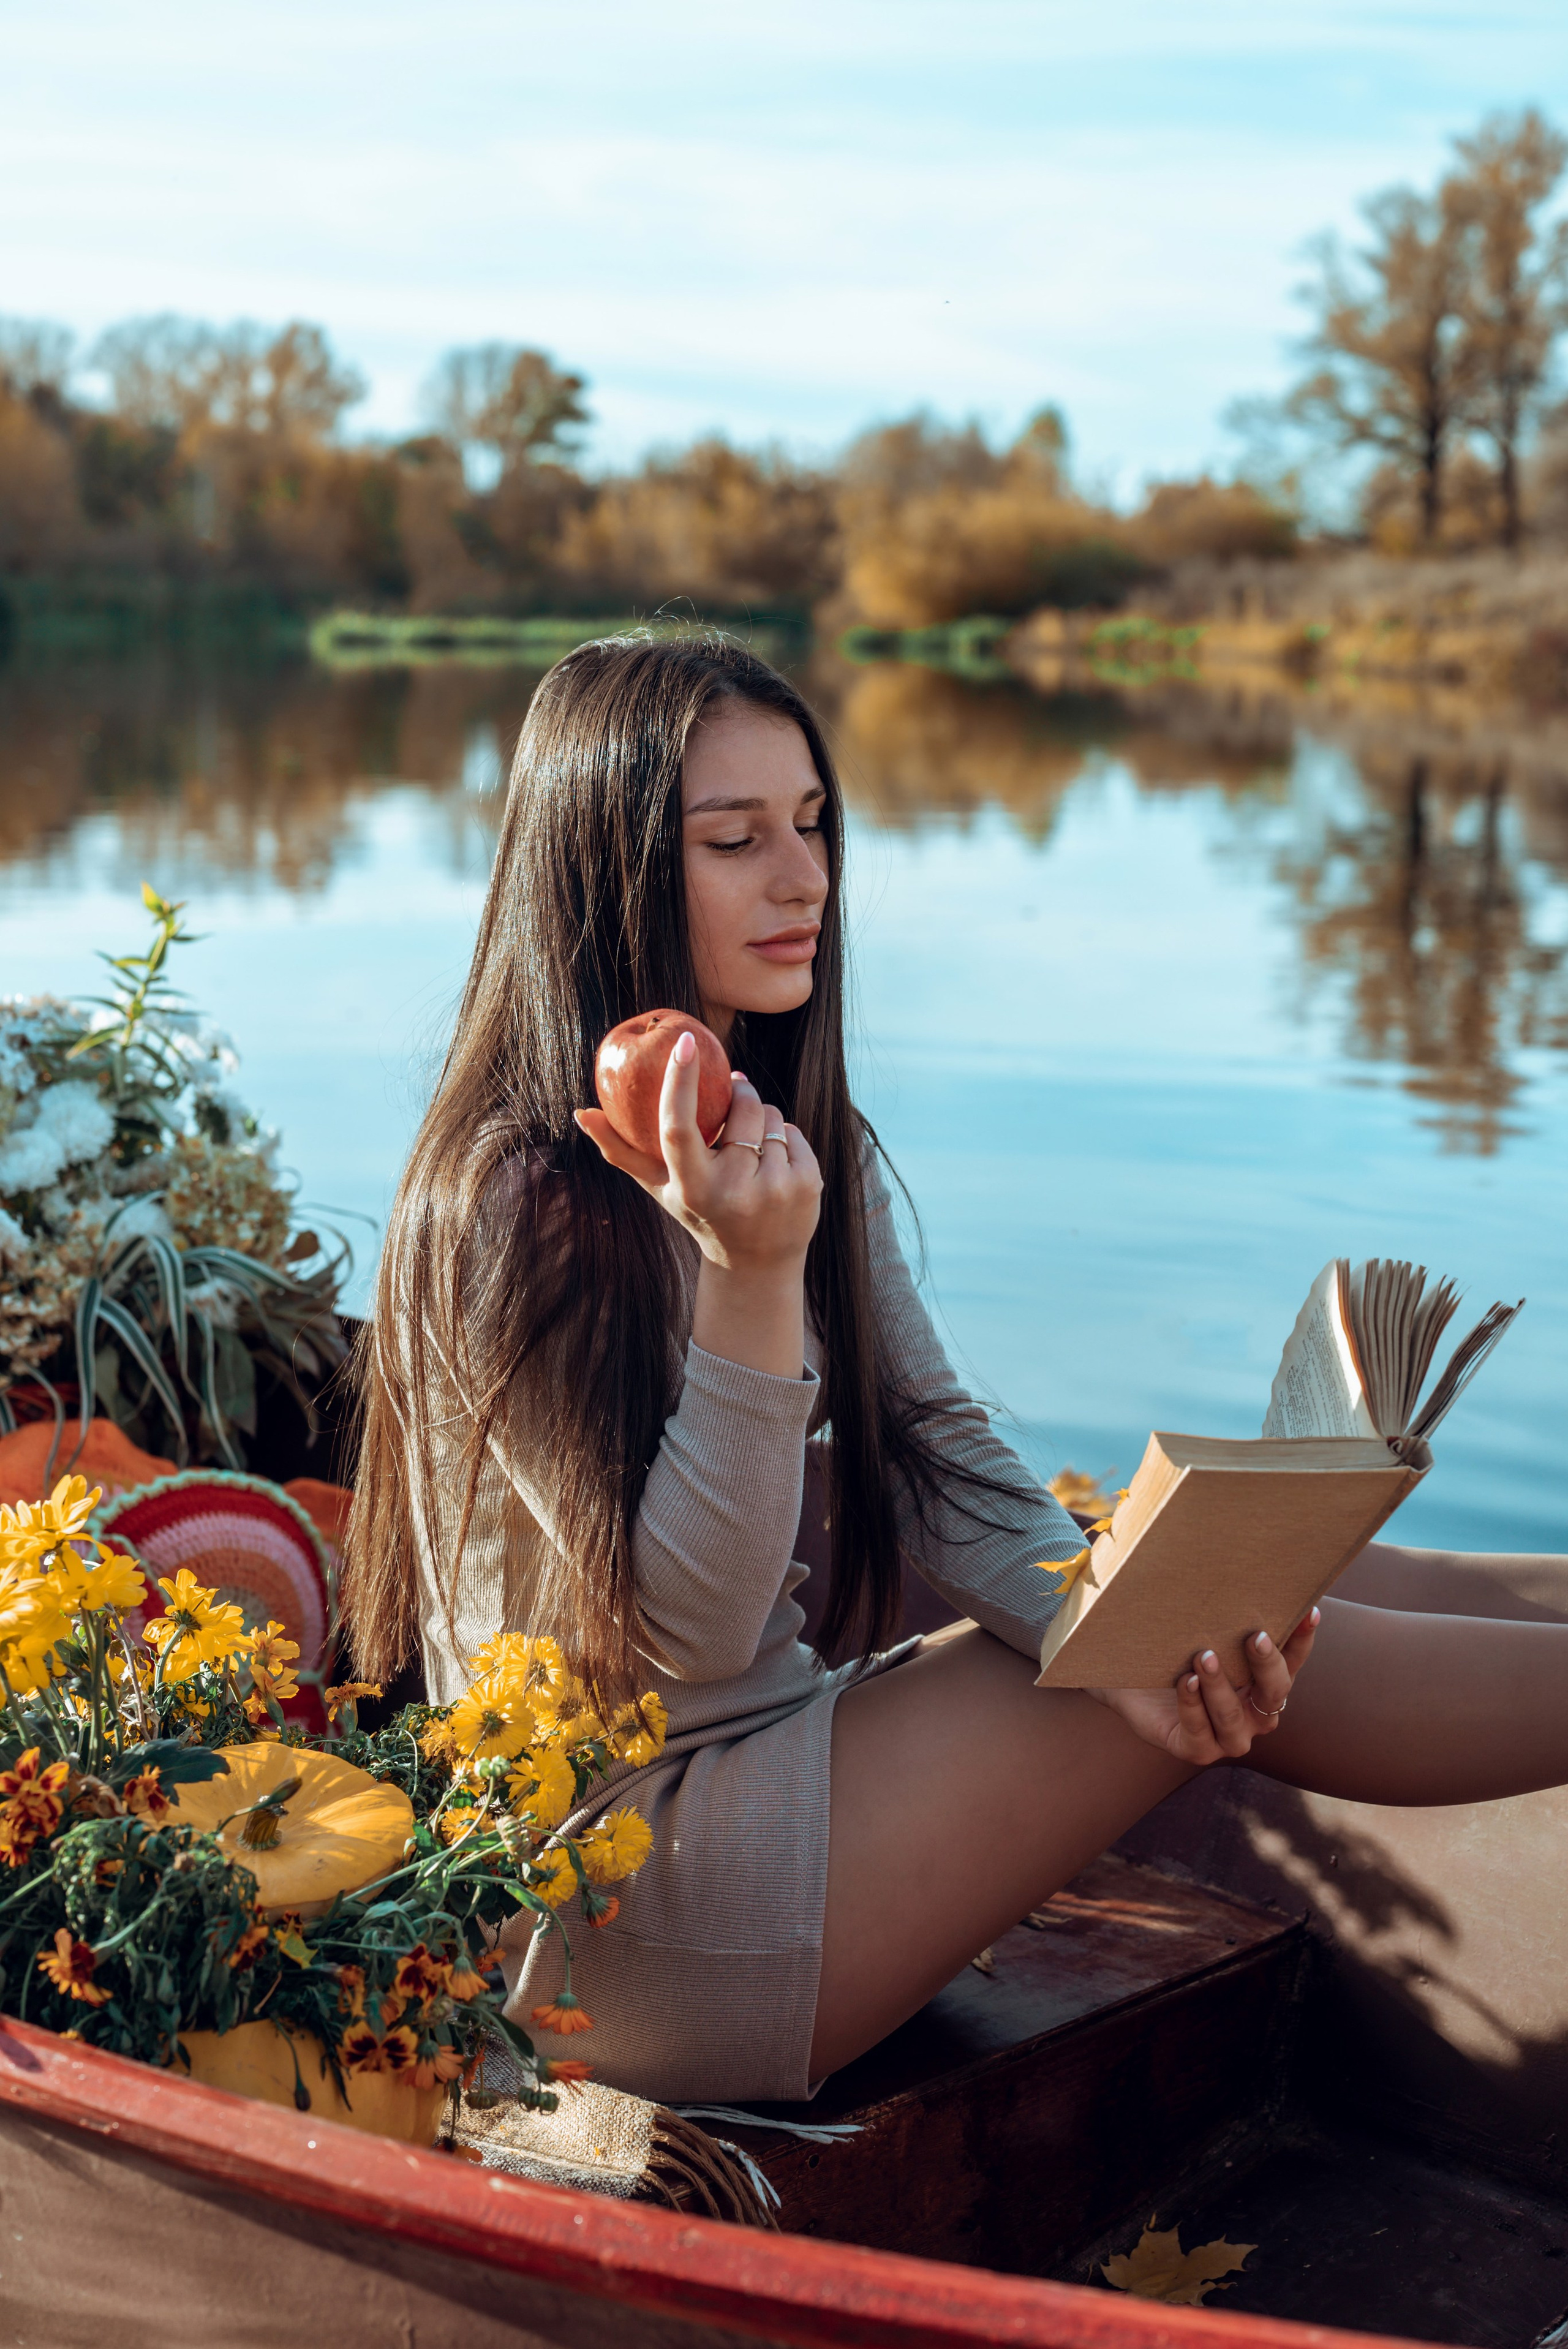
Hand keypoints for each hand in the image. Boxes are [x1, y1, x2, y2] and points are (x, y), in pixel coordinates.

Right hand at [575, 1031, 821, 1277]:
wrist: (756, 1265)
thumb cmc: (699, 1212)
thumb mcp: (659, 1187)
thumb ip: (621, 1151)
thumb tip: (582, 1112)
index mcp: (692, 1188)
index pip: (678, 1127)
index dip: (679, 1082)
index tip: (685, 1043)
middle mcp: (734, 1190)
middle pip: (740, 1109)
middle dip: (738, 1093)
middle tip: (731, 1098)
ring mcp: (775, 1189)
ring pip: (770, 1116)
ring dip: (760, 1119)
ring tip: (749, 1147)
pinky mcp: (808, 1185)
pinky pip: (793, 1132)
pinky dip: (783, 1139)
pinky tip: (772, 1165)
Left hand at [1087, 1611, 1318, 1765]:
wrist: (1127, 1679)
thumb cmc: (1173, 1650)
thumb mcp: (1200, 1628)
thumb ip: (1223, 1611)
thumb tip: (1234, 1562)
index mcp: (1263, 1682)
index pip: (1293, 1661)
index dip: (1303, 1639)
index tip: (1308, 1610)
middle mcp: (1254, 1713)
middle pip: (1275, 1693)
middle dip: (1267, 1664)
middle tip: (1255, 1635)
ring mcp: (1227, 1736)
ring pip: (1235, 1719)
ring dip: (1222, 1688)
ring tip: (1204, 1656)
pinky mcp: (1194, 1749)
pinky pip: (1199, 1735)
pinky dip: (1193, 1707)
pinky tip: (1185, 1682)